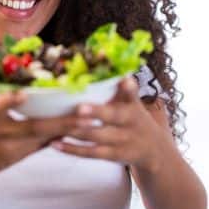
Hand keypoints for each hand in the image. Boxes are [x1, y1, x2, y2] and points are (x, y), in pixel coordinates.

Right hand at [0, 89, 79, 189]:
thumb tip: (14, 74)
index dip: (8, 100)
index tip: (25, 93)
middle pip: (31, 126)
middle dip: (61, 120)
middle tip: (86, 112)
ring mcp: (5, 150)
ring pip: (40, 139)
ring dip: (65, 130)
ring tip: (89, 123)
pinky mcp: (11, 160)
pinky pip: (37, 147)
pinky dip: (54, 138)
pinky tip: (73, 131)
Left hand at [51, 76, 173, 173]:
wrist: (154, 151)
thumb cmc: (134, 118)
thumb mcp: (132, 102)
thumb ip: (118, 86)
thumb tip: (101, 53)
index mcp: (133, 105)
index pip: (133, 94)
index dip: (129, 88)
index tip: (126, 80)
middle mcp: (130, 122)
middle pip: (113, 117)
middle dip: (97, 112)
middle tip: (80, 107)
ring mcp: (122, 140)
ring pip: (97, 136)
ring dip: (77, 131)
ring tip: (60, 124)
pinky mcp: (113, 155)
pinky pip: (90, 153)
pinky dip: (71, 149)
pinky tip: (55, 143)